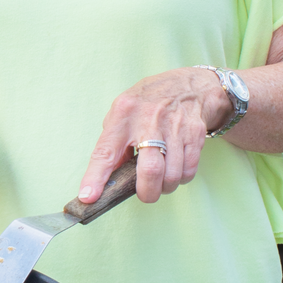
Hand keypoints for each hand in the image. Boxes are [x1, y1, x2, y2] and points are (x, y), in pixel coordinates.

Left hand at [77, 68, 230, 203]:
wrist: (188, 86)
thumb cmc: (148, 103)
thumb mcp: (123, 113)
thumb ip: (113, 143)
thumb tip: (106, 178)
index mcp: (124, 114)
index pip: (105, 151)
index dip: (95, 177)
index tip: (88, 197)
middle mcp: (148, 120)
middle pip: (149, 170)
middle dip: (147, 192)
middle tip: (145, 194)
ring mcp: (174, 127)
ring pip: (171, 175)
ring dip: (165, 187)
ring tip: (161, 180)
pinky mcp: (194, 134)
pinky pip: (188, 171)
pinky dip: (181, 178)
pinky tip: (175, 168)